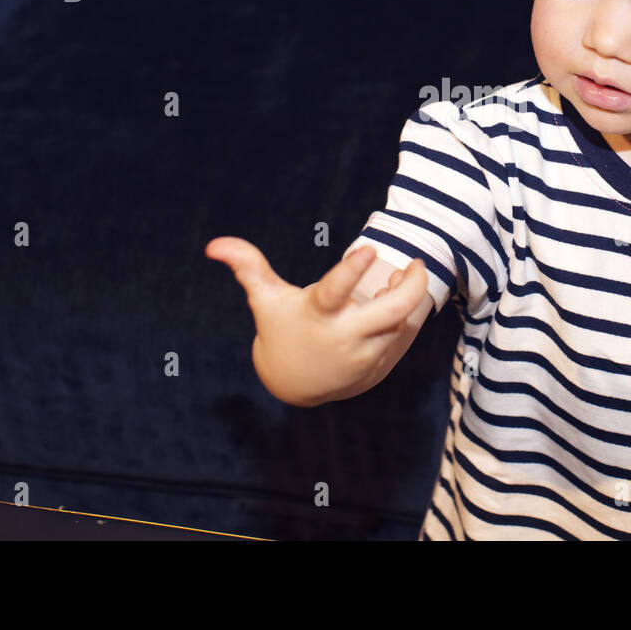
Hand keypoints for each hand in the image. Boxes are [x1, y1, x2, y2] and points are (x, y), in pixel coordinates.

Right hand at [204, 236, 426, 406]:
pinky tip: (403, 297)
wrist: (295, 385)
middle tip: (415, 263)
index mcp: (317, 314)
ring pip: (401, 322)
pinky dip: (408, 316)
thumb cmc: (281, 330)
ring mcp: (364, 354)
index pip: (334, 292)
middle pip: (390, 311)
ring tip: (404, 277)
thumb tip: (215, 244)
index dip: (351, 271)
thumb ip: (248, 267)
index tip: (369, 249)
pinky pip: (404, 336)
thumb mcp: (266, 300)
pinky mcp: (378, 364)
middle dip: (410, 286)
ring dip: (409, 298)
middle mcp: (344, 337)